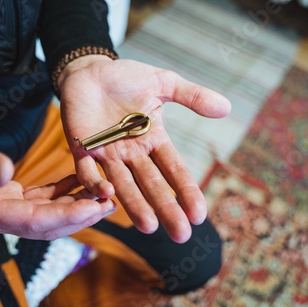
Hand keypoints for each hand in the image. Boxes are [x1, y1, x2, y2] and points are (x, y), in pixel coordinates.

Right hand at [0, 133, 115, 238]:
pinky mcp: (7, 197)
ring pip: (48, 211)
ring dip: (77, 203)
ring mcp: (4, 208)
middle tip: (112, 201)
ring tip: (105, 192)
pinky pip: (41, 197)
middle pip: (48, 223)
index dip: (67, 216)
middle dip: (81, 214)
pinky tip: (80, 178)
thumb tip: (7, 170)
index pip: (33, 222)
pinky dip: (62, 189)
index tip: (95, 206)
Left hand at [58, 56, 230, 242]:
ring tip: (148, 227)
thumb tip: (227, 108)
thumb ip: (192, 96)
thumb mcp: (162, 82)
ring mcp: (107, 153)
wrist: (88, 71)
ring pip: (123, 184)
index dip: (186, 191)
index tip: (199, 214)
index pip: (174, 169)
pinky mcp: (81, 149)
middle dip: (166, 209)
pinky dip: (95, 183)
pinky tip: (108, 194)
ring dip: (135, 205)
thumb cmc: (125, 78)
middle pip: (152, 184)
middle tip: (181, 235)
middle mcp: (132, 153)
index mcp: (153, 139)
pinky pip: (87, 171)